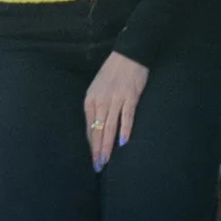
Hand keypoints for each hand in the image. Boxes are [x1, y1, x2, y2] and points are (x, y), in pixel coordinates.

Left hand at [84, 51, 147, 167]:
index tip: (93, 159)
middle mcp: (101, 101)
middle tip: (98, 165)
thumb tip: (97, 127)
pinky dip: (125, 129)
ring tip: (107, 159)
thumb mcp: (97, 89)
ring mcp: (116, 99)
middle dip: (98, 150)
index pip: (89, 128)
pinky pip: (127, 116)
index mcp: (90, 100)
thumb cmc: (112, 72)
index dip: (91, 145)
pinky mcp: (130, 97)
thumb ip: (96, 107)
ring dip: (108, 145)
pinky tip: (123, 142)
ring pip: (110, 127)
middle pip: (98, 130)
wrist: (129, 54)